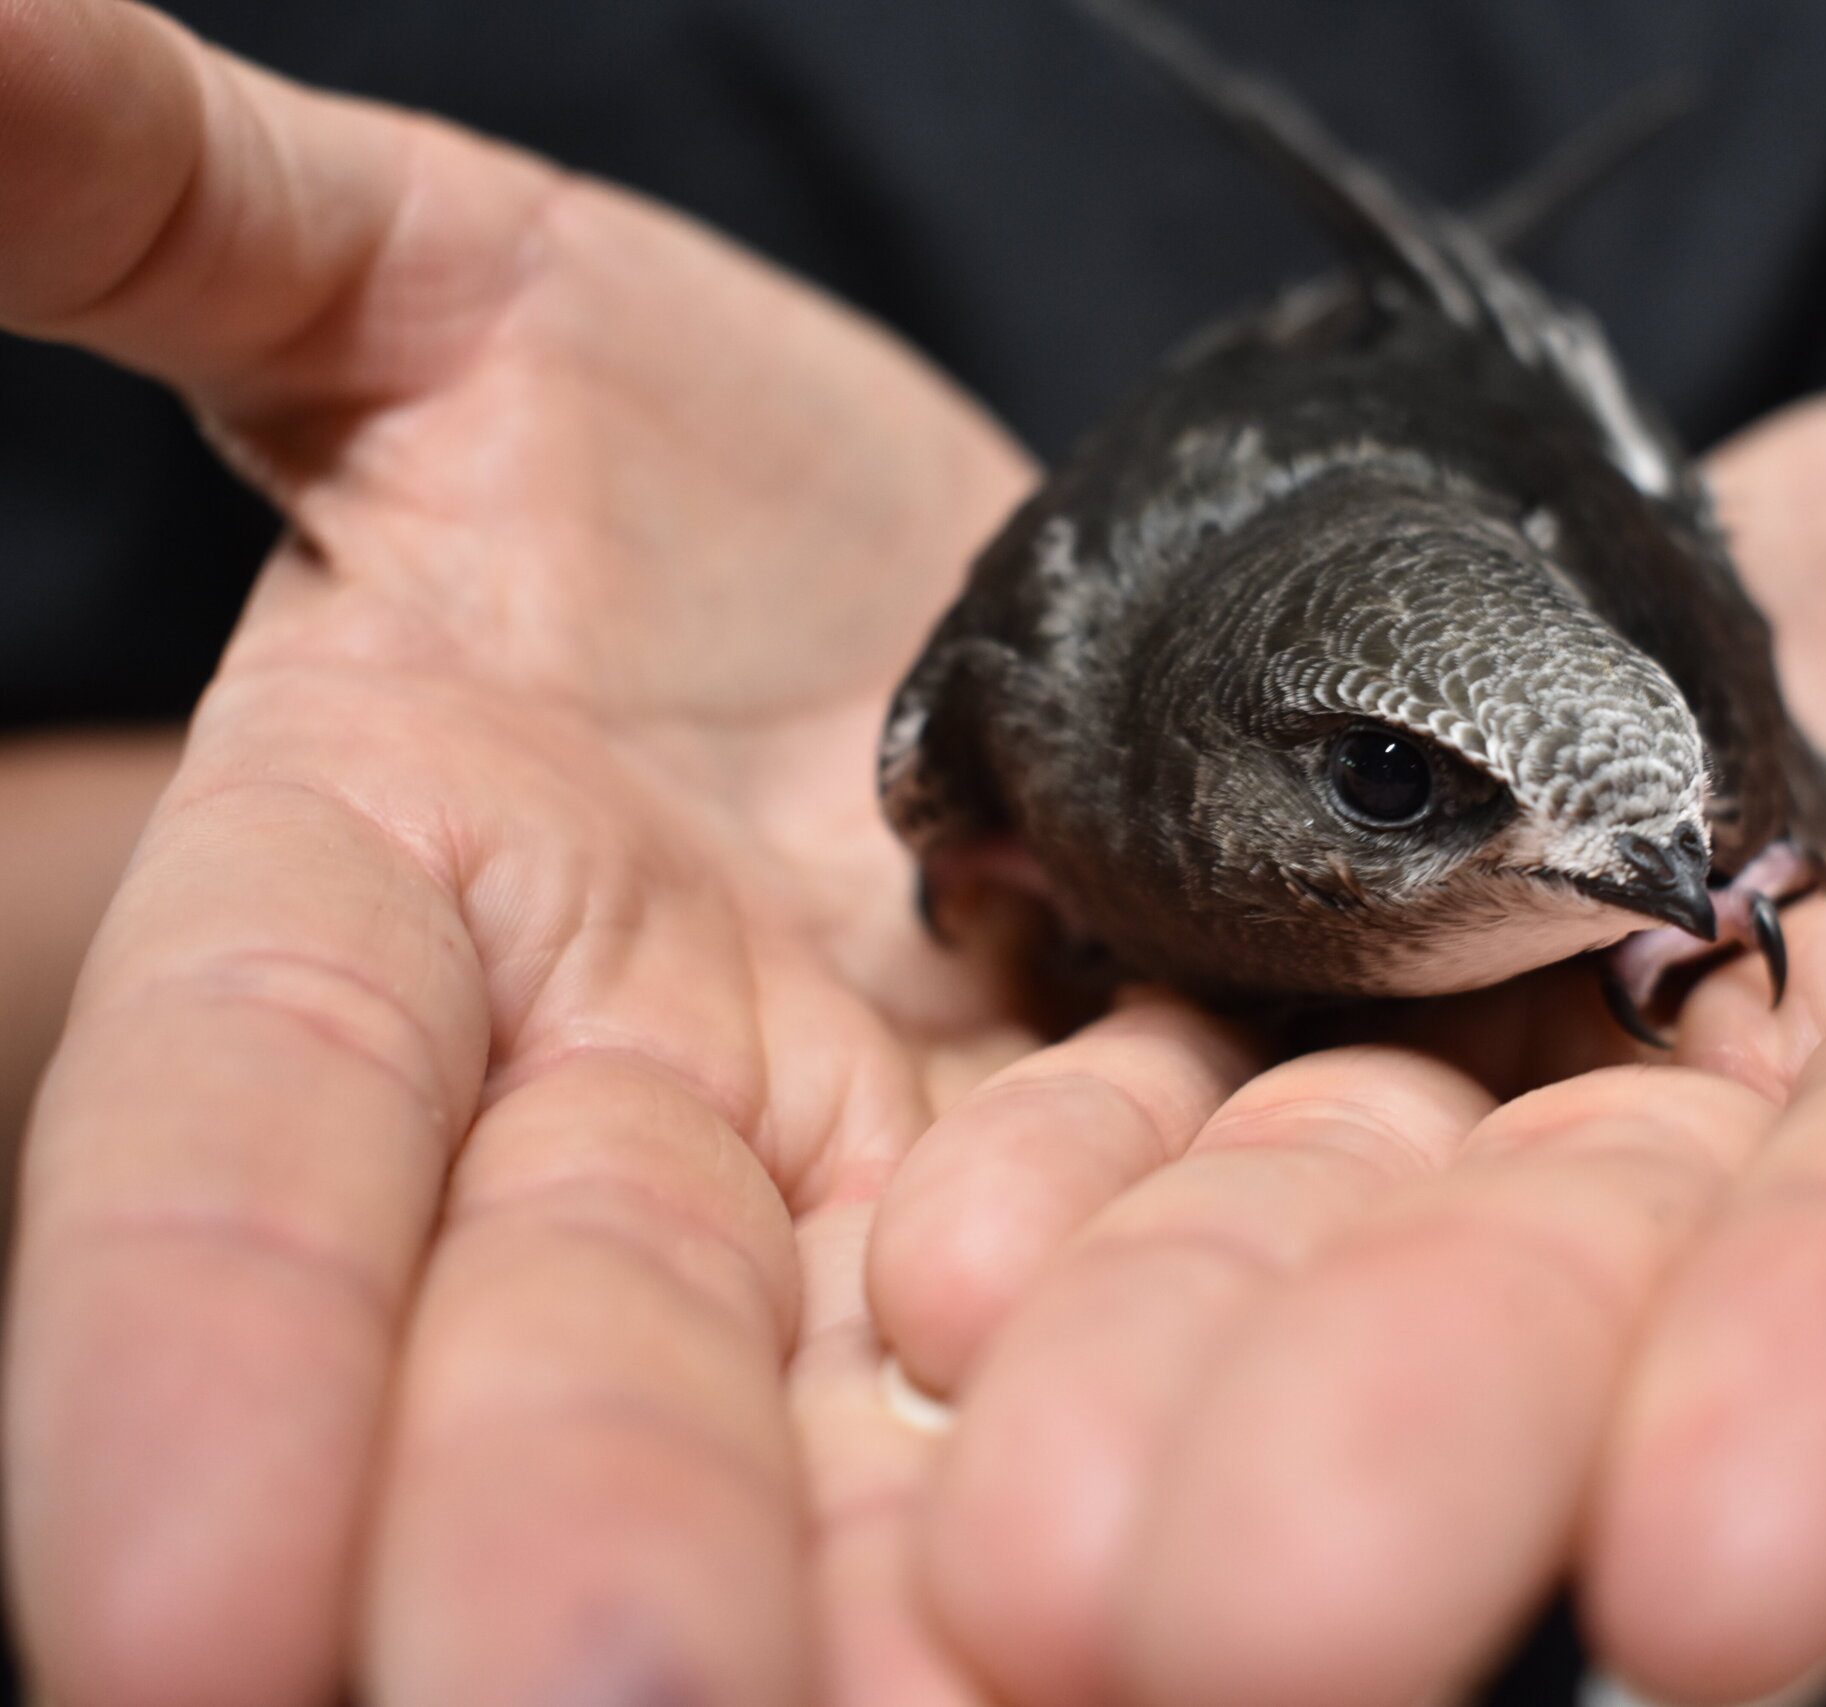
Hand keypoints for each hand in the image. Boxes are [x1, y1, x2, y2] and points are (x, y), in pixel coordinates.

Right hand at [2, 1, 1052, 1700]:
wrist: (971, 580)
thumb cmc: (653, 451)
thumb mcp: (430, 300)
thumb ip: (181, 212)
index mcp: (394, 901)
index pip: (240, 1127)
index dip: (181, 1352)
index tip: (159, 1629)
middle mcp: (621, 1107)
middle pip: (571, 1341)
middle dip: (566, 1529)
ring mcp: (886, 1180)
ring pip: (868, 1401)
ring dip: (889, 1583)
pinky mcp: (1125, 1179)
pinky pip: (1156, 1308)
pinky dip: (1173, 1436)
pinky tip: (1194, 1604)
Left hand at [867, 295, 1825, 1703]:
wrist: (1792, 618)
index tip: (1725, 1582)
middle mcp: (1744, 1128)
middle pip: (1593, 1304)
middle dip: (1427, 1455)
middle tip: (1223, 1639)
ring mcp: (1510, 1091)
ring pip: (1346, 1242)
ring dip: (1184, 1386)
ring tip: (1011, 1544)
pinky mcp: (1310, 1016)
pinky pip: (1183, 1114)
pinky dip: (1071, 1198)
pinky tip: (941, 1284)